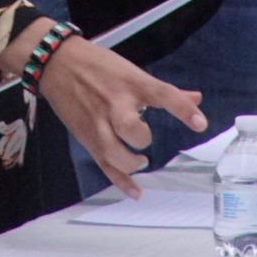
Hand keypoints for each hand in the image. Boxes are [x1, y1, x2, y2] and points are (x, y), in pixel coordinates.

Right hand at [5, 25, 204, 197]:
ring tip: (139, 161)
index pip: (162, 94)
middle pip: (130, 127)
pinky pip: (103, 164)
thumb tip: (196, 98)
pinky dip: (120, 181)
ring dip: (131, 163)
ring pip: (114, 152)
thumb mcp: (131, 71)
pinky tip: (135, 191)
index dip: (182, 109)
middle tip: (144, 139)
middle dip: (141, 138)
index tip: (200, 123)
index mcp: (130, 83)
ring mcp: (98, 123)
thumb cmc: (97, 65)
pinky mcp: (87, 137)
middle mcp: (114, 104)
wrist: (56, 64)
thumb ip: (164, 90)